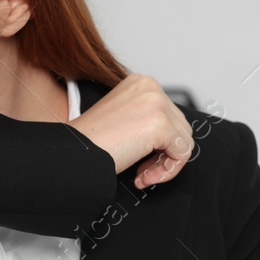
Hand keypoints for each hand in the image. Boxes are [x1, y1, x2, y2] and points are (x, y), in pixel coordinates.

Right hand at [68, 74, 193, 189]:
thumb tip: (171, 138)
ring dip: (164, 163)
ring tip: (142, 173)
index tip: (143, 158)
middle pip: (181, 127)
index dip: (160, 142)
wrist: (75, 153)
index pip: (170, 115)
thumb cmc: (92, 142)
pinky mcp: (161, 124)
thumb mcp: (124, 119)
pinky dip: (167, 171)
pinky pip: (182, 153)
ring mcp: (157, 103)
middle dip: (164, 153)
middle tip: (142, 169)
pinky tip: (143, 176)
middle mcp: (150, 87)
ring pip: (184, 140)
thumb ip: (147, 119)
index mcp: (141, 83)